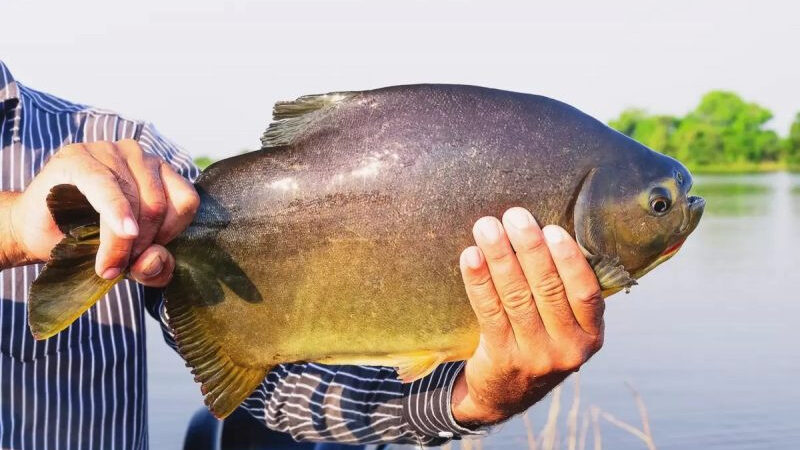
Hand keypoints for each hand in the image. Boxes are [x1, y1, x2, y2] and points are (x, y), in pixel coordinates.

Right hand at [7, 140, 198, 286]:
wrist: (36, 233)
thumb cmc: (90, 241)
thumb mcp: (133, 261)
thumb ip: (156, 266)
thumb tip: (155, 259)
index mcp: (160, 174)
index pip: (186, 201)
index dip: (172, 234)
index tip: (147, 253)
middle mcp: (139, 156)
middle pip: (159, 205)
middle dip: (143, 244)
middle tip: (121, 268)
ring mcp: (109, 151)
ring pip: (135, 200)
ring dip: (124, 241)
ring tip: (108, 264)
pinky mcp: (78, 157)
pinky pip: (107, 186)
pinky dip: (116, 211)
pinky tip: (122, 231)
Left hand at [451, 207, 604, 426]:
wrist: (505, 394)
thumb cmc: (536, 340)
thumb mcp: (563, 326)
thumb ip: (563, 290)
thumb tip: (542, 229)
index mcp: (591, 334)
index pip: (585, 292)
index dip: (569, 259)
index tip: (551, 228)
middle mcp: (569, 349)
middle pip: (548, 289)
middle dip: (529, 247)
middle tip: (514, 215)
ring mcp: (536, 357)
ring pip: (517, 297)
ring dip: (500, 257)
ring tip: (487, 227)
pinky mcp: (502, 359)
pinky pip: (489, 311)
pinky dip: (479, 281)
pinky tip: (470, 257)